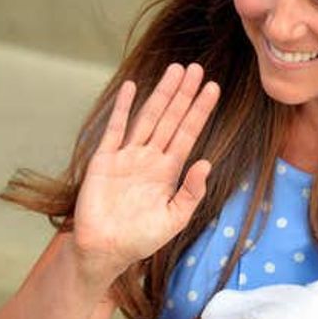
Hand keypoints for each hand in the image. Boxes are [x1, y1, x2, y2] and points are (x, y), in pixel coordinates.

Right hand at [72, 64, 219, 283]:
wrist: (105, 250)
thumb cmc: (141, 239)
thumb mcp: (174, 219)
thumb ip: (191, 193)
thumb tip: (206, 164)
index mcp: (168, 171)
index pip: (188, 133)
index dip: (200, 111)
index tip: (213, 88)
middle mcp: (150, 158)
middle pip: (171, 118)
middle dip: (184, 94)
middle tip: (197, 68)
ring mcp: (127, 156)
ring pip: (148, 117)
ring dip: (161, 94)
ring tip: (175, 70)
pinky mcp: (104, 160)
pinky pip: (115, 129)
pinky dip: (124, 108)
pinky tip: (134, 87)